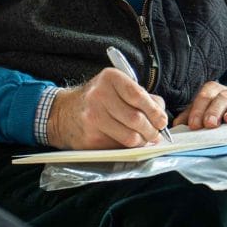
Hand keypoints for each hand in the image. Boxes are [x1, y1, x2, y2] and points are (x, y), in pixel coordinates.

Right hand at [47, 68, 167, 149]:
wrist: (64, 113)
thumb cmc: (98, 99)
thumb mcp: (116, 87)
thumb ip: (141, 96)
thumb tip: (161, 115)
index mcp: (110, 78)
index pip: (138, 96)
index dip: (155, 111)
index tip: (162, 121)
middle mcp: (99, 95)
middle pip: (136, 119)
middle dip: (152, 130)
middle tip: (155, 134)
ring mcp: (93, 117)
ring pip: (129, 137)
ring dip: (142, 141)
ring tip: (144, 139)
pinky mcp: (90, 137)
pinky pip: (118, 147)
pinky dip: (128, 147)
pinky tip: (128, 142)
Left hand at [172, 81, 226, 128]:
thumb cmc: (211, 114)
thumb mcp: (198, 113)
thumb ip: (188, 118)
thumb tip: (177, 126)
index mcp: (214, 90)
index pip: (206, 95)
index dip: (199, 109)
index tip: (194, 125)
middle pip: (223, 97)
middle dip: (215, 110)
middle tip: (210, 124)